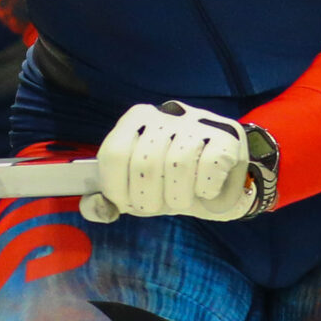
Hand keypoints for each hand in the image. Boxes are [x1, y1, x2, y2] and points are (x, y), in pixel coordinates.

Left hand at [82, 101, 271, 223]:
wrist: (222, 178)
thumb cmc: (173, 183)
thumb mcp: (137, 190)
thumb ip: (111, 199)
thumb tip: (94, 206)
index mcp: (137, 119)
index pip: (114, 153)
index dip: (117, 188)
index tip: (128, 202)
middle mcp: (165, 113)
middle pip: (144, 163)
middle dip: (148, 198)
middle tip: (159, 204)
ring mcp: (198, 121)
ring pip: (177, 166)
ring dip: (178, 197)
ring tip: (182, 198)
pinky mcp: (227, 135)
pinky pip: (209, 168)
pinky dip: (205, 189)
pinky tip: (206, 189)